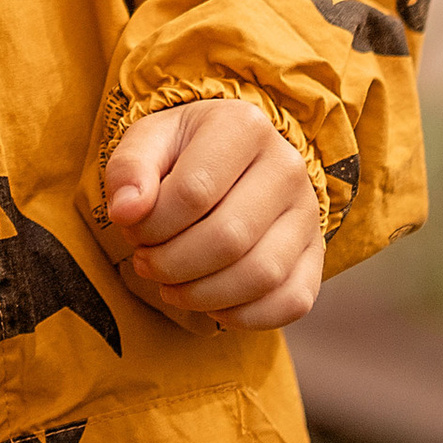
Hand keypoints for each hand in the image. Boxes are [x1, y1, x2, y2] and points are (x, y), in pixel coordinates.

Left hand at [105, 99, 322, 329]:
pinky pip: (291, 302)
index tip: (131, 229)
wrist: (232, 161)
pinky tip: (211, 304)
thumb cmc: (183, 153)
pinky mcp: (317, 255)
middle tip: (146, 263)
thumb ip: (129, 169)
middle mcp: (287, 166)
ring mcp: (308, 213)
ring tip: (170, 285)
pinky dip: (245, 316)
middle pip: (228, 238)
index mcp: (243, 126)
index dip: (152, 225)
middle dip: (172, 264)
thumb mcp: (148, 143)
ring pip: (261, 275)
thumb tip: (125, 211)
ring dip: (203, 295)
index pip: (194, 192)